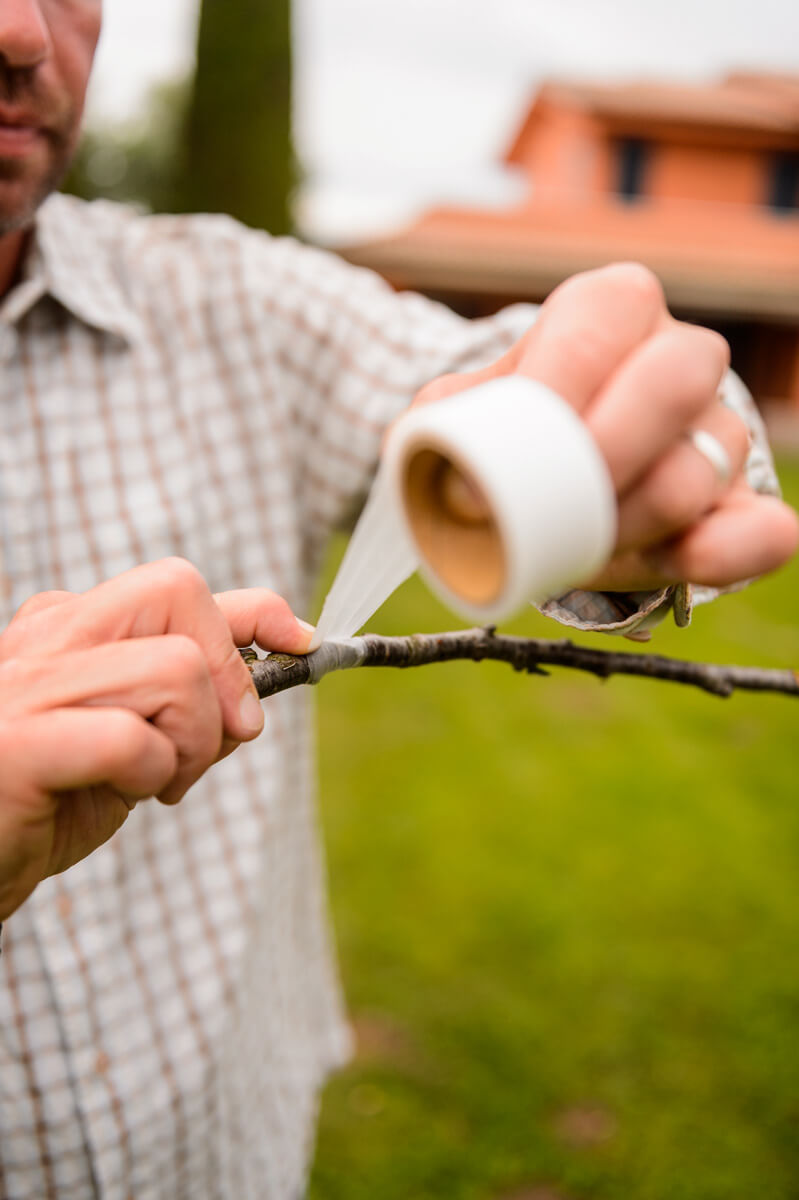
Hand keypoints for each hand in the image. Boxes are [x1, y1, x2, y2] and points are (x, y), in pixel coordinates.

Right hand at [0, 558, 311, 919]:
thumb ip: (192, 699)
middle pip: (178, 591)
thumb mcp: (136, 738)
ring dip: (192, 741)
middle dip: (227, 670)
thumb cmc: (51, 801)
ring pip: (175, 666)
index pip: (177, 585)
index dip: (256, 609)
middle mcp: (45, 637)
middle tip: (217, 740)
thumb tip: (270, 671)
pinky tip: (122, 793)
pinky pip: (131, 738)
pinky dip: (151, 773)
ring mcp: (27, 684)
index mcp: (69, 627)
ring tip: (153, 780)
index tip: (298, 640)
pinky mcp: (17, 743)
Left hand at [413, 263, 798, 591]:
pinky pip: (764, 529)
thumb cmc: (504, 431)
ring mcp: (719, 430)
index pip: (594, 330)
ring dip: (628, 524)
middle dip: (601, 456)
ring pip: (701, 469)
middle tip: (537, 513)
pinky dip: (727, 552)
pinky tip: (682, 559)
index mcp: (608, 307)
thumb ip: (441, 427)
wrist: (548, 473)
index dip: (550, 396)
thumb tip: (445, 468)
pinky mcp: (741, 503)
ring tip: (570, 550)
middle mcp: (679, 354)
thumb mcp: (458, 413)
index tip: (486, 471)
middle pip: (673, 384)